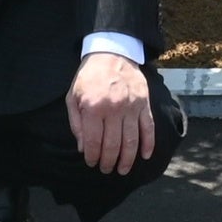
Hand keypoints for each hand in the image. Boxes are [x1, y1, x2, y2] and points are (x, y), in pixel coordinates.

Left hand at [69, 50, 158, 177]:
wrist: (112, 52)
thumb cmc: (90, 77)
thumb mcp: (73, 96)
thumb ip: (76, 123)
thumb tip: (83, 147)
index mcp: (93, 107)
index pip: (94, 141)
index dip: (93, 156)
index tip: (92, 163)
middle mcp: (114, 109)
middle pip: (113, 144)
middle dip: (108, 161)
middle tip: (106, 169)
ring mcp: (132, 106)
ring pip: (131, 140)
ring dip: (127, 159)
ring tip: (123, 169)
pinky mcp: (144, 103)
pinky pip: (148, 128)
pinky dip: (148, 144)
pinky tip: (144, 156)